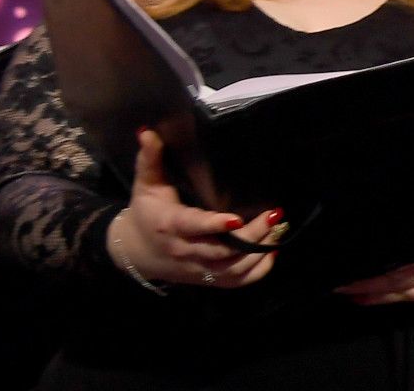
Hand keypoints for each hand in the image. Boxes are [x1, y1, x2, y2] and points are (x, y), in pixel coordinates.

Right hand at [108, 128, 281, 290]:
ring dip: (259, 252)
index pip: (192, 227)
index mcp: (169, 225)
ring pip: (232, 269)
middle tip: (274, 215)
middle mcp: (184, 251)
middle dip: (250, 236)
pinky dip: (257, 271)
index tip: (237, 220)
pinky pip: (235, 282)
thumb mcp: (146, 184)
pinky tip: (272, 250)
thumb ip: (151, 158)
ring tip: (278, 228)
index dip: (213, 226)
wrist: (135, 251)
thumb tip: (149, 131)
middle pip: (220, 251)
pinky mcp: (207, 278)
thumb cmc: (146, 211)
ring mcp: (197, 269)